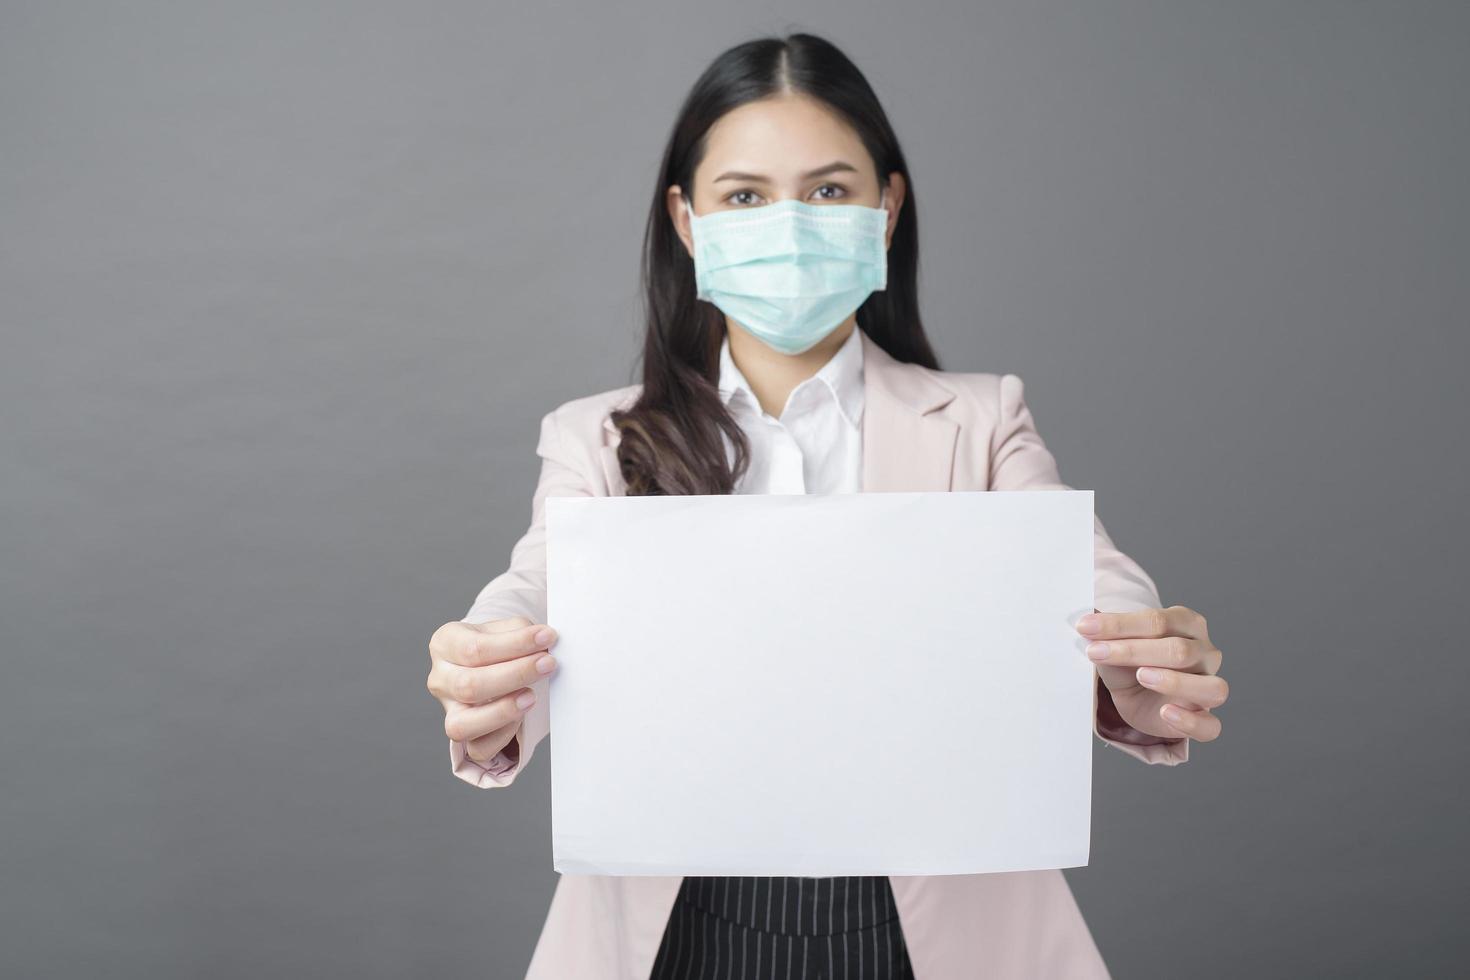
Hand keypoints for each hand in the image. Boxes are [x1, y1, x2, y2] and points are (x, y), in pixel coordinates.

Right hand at [427, 616, 559, 763]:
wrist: (491, 665)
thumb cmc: (498, 646)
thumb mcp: (505, 629)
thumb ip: (521, 632)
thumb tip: (544, 642)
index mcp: (445, 644)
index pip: (474, 648)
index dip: (514, 645)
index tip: (547, 638)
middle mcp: (440, 678)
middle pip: (468, 685)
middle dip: (514, 675)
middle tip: (547, 664)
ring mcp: (448, 710)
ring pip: (462, 725)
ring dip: (502, 712)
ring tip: (531, 697)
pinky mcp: (464, 735)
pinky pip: (479, 748)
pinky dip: (504, 735)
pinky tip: (523, 716)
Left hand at [1076, 605, 1227, 741]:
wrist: (1135, 695)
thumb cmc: (1129, 664)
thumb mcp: (1115, 645)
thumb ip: (1108, 633)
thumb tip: (1088, 623)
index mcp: (1187, 624)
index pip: (1159, 620)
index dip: (1120, 624)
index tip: (1086, 628)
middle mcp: (1206, 653)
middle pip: (1180, 650)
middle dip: (1133, 650)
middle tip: (1096, 652)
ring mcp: (1210, 686)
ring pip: (1210, 687)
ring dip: (1174, 682)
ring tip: (1141, 676)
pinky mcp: (1205, 719)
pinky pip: (1210, 725)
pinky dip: (1190, 721)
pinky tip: (1166, 713)